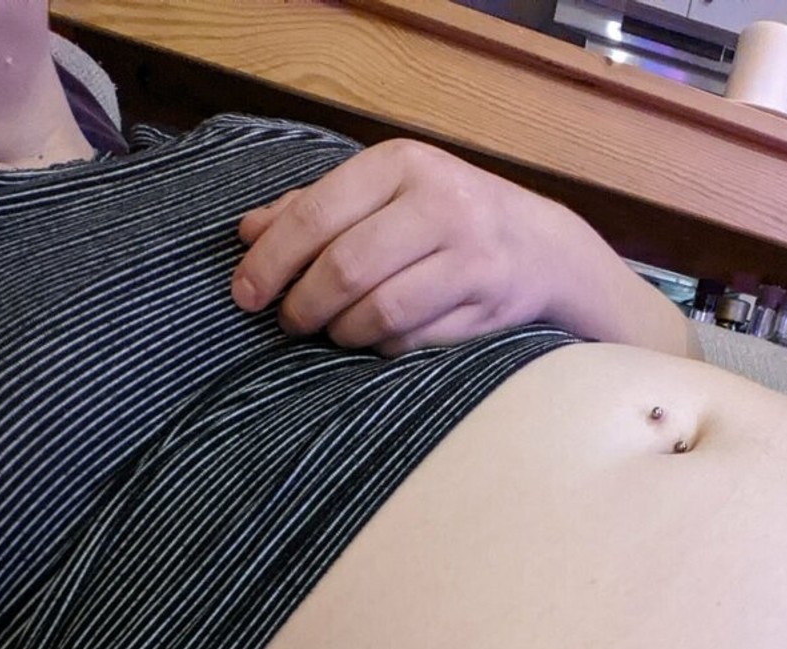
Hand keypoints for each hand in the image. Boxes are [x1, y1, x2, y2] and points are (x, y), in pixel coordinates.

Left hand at [231, 138, 570, 354]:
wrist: (541, 248)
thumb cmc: (445, 218)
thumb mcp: (385, 193)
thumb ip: (316, 208)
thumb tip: (247, 232)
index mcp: (402, 164)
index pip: (316, 215)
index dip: (271, 261)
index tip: (245, 294)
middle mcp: (439, 204)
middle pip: (346, 268)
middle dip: (303, 304)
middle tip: (288, 322)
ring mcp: (468, 256)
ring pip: (379, 311)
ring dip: (341, 332)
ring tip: (330, 332)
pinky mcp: (485, 305)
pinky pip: (411, 340)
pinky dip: (380, 347)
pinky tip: (373, 339)